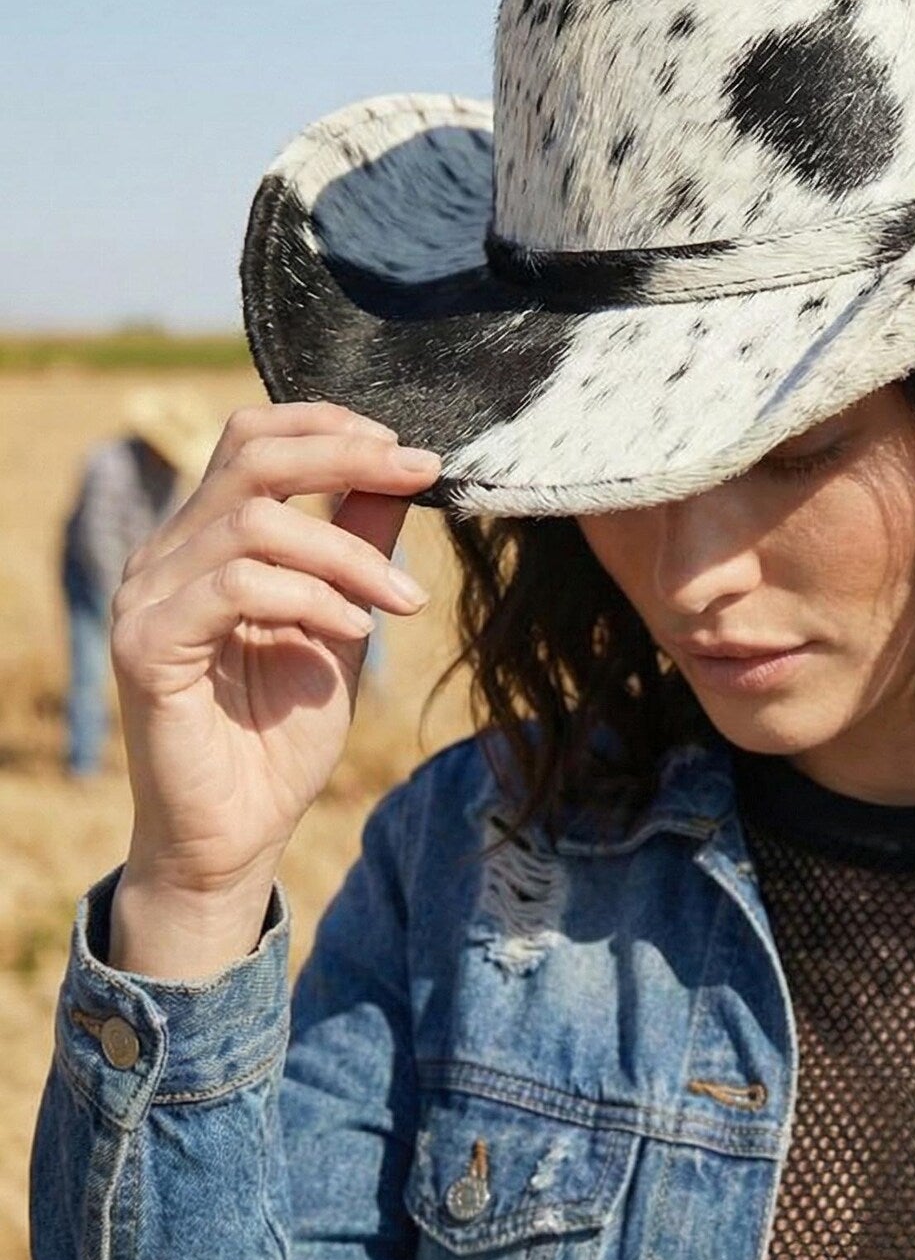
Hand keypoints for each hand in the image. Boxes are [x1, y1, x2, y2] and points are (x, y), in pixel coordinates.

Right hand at [107, 401, 441, 968]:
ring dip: (348, 553)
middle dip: (348, 456)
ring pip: (254, 524)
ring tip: (402, 600)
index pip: (253, 439)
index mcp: (205, 540)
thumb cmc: (283, 731)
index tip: (413, 454)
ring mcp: (147, 598)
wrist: (239, 832)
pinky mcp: (146, 647)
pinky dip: (310, 597)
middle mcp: (166, 557)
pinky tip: (354, 629)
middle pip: (251, 456)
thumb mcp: (344, 622)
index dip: (330, 427)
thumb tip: (403, 475)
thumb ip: (360, 547)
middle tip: (422, 474)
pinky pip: (236, 586)